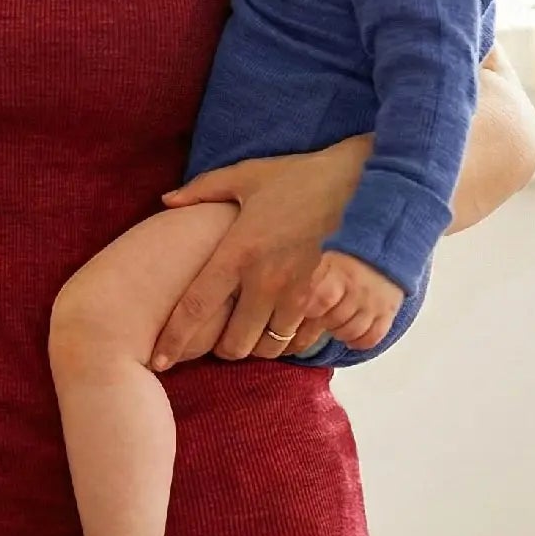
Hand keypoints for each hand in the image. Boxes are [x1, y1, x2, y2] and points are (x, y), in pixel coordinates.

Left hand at [150, 136, 371, 369]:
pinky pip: (313, 344)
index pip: (196, 306)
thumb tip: (166, 200)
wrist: (376, 182)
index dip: (173, 338)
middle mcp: (271, 282)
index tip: (158, 359)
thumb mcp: (250, 176)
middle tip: (227, 340)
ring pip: (274, 347)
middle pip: (235, 341)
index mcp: (241, 252)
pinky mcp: (343, 308)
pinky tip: (303, 324)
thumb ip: (203, 190)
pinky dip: (304, 340)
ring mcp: (309, 298)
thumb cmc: (306, 177)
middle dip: (226, 348)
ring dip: (265, 345)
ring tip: (265, 329)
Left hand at [304, 251, 403, 349]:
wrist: (385, 252)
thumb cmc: (350, 259)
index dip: (312, 310)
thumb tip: (301, 303)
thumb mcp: (328, 262)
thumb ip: (316, 281)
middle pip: (337, 318)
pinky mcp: (388, 314)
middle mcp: (360, 292)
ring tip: (336, 327)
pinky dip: (360, 343)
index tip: (309, 312)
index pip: (323, 299)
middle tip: (322, 319)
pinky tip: (351, 341)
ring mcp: (375, 305)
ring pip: (354, 331)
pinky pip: (374, 337)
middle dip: (324, 323)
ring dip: (340, 333)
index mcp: (342, 275)